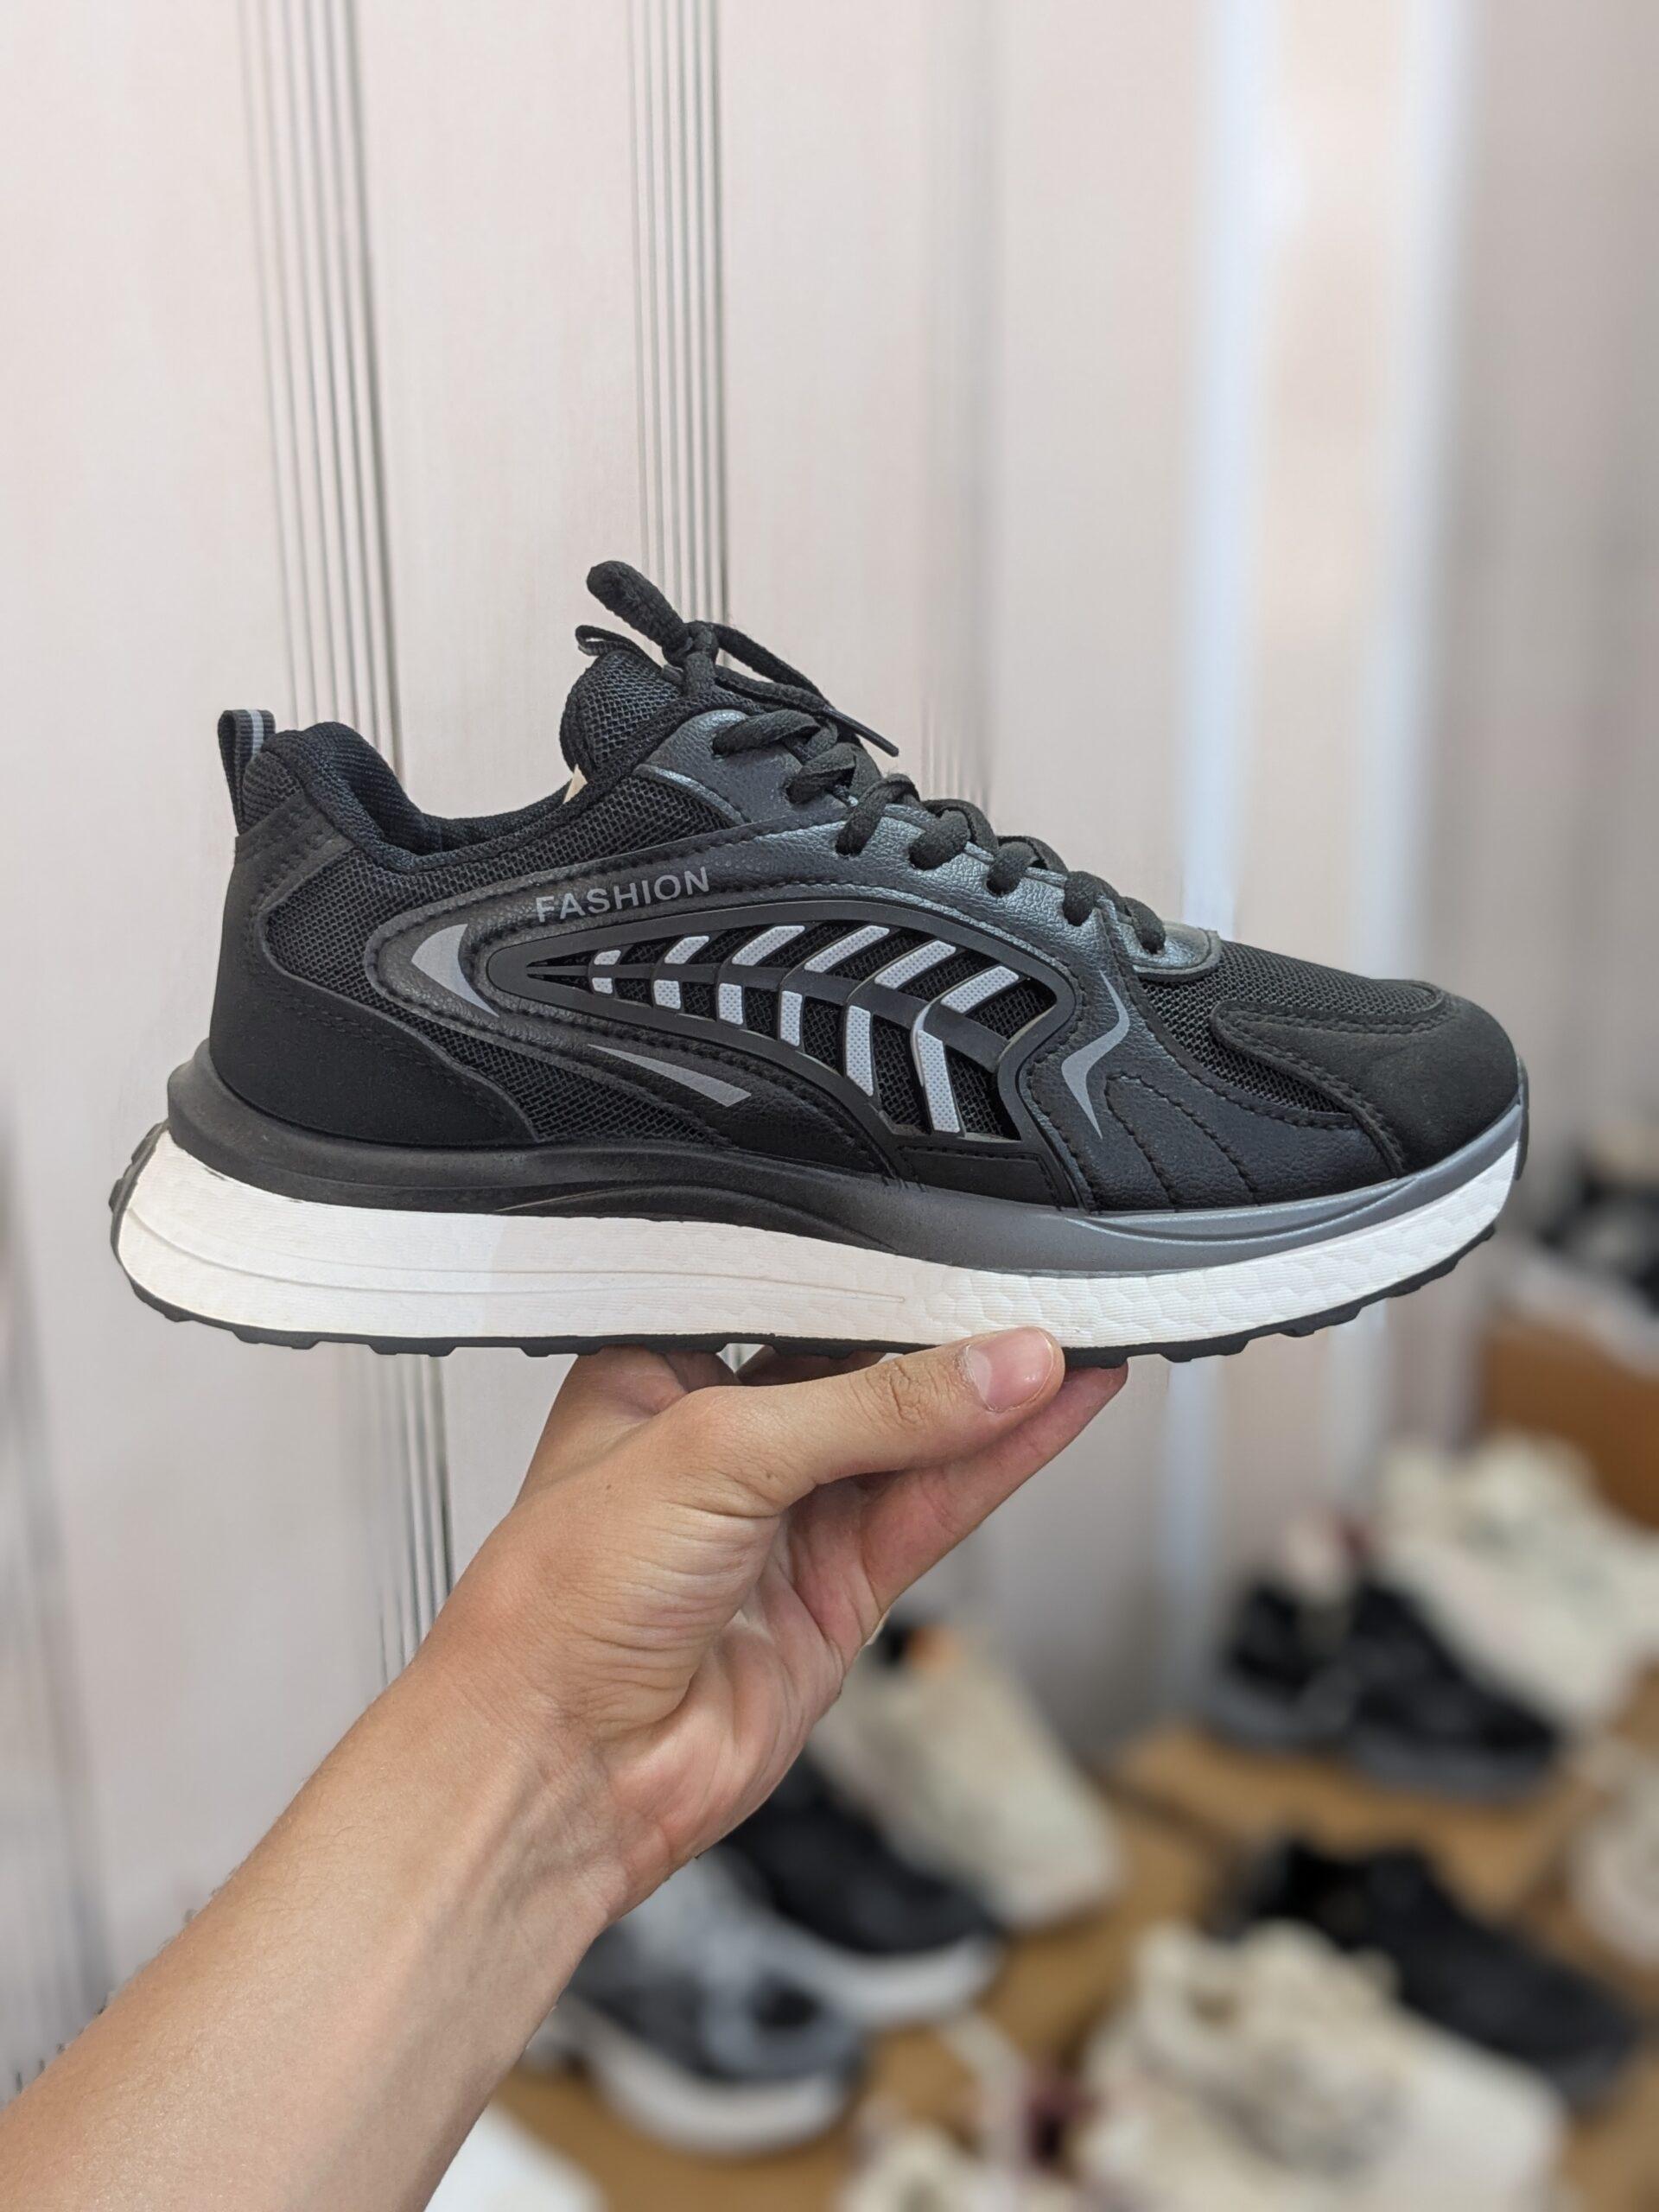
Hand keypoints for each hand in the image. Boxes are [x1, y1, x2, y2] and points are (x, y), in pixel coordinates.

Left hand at [425, 1332, 1125, 1911]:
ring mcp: (786, 1521)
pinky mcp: (838, 1592)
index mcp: (661, 1373)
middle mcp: (727, 1442)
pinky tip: (1056, 1411)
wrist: (554, 1768)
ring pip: (918, 1442)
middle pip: (868, 1371)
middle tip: (1048, 1295)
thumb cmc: (555, 1608)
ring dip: (1000, 1399)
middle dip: (957, 1339)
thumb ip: (870, 1409)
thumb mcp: (716, 1454)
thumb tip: (990, 1369)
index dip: (885, 1280)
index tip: (970, 1258)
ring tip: (1084, 1340)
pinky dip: (1001, 1462)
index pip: (797, 1301)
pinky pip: (935, 1508)